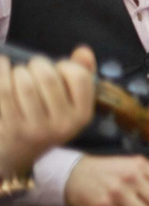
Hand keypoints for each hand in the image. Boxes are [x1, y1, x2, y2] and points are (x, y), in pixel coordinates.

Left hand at [0, 45, 95, 177]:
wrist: (18, 154)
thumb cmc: (47, 119)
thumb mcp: (71, 102)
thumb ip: (82, 73)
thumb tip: (83, 51)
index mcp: (82, 116)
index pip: (78, 76)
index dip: (65, 65)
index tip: (58, 70)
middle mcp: (63, 125)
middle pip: (48, 77)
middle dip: (37, 64)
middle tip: (33, 68)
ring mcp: (36, 129)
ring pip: (24, 82)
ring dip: (18, 71)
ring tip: (18, 74)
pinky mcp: (12, 128)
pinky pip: (4, 91)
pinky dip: (1, 71)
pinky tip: (3, 64)